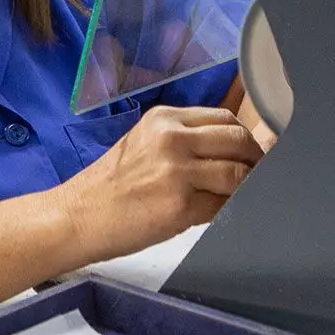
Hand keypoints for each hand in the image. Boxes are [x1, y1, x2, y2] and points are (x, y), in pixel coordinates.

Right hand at [53, 106, 263, 265]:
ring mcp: (177, 171)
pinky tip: (224, 213)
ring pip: (238, 172)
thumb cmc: (110, 186)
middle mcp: (172, 138)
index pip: (224, 118)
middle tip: (257, 175)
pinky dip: (231, 209)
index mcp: (164, 119)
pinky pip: (223, 205)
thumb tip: (232, 150)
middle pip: (238, 140)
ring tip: (243, 196)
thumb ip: (184, 141)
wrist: (78, 216)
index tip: (249, 154)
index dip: (243, 138)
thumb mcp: (144, 144)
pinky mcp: (180, 206)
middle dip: (254, 159)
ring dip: (248, 186)